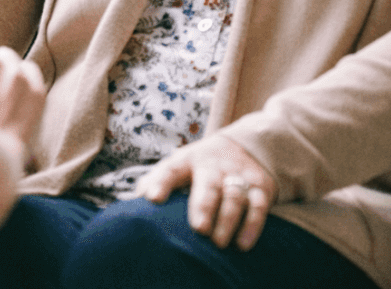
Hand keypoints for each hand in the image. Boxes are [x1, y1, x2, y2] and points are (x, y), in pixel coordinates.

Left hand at [133, 135, 275, 251]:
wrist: (245, 146)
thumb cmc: (199, 166)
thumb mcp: (178, 166)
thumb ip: (154, 182)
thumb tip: (130, 204)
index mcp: (187, 161)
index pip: (171, 169)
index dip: (160, 182)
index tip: (151, 198)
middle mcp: (213, 166)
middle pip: (208, 184)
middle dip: (204, 206)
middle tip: (199, 228)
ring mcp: (238, 176)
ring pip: (234, 197)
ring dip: (227, 220)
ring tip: (218, 242)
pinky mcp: (260, 187)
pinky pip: (258, 206)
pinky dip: (252, 226)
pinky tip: (242, 244)